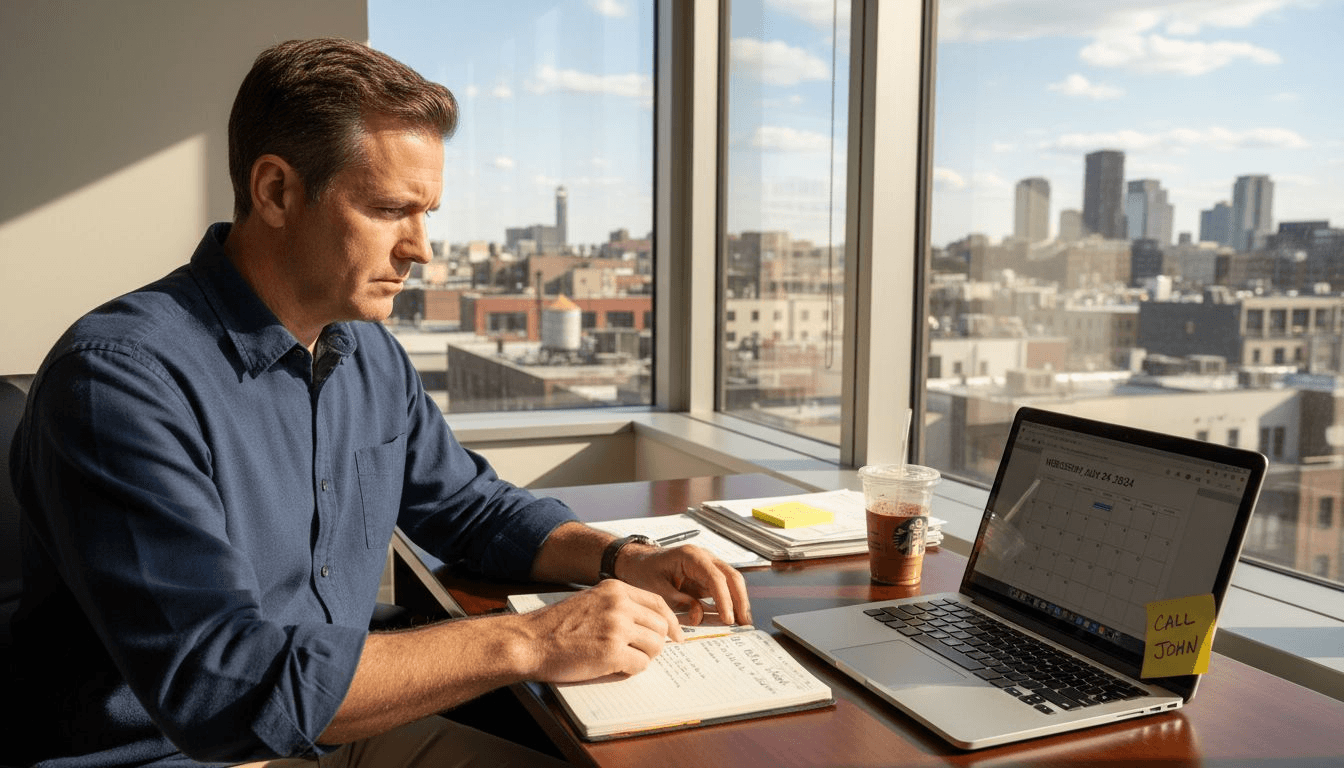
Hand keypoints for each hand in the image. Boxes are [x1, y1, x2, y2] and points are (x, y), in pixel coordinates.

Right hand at [515, 579, 680, 683]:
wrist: (530, 641)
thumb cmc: (556, 625)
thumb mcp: (590, 601)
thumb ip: (618, 606)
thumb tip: (648, 622)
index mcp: (615, 589)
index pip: (659, 603)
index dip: (671, 622)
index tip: (676, 635)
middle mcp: (619, 604)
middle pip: (661, 626)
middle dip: (656, 642)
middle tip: (644, 652)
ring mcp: (616, 627)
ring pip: (655, 646)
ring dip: (644, 656)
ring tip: (625, 658)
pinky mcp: (612, 652)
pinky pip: (641, 664)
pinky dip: (632, 669)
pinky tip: (615, 666)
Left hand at [615, 543, 752, 626]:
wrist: (637, 562)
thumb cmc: (644, 571)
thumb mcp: (655, 588)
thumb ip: (678, 602)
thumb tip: (700, 615)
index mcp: (691, 556)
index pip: (715, 577)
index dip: (724, 599)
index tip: (728, 619)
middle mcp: (704, 558)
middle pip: (731, 576)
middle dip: (740, 600)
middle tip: (744, 623)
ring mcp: (707, 567)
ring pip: (731, 583)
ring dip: (738, 602)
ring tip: (743, 624)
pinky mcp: (706, 578)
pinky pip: (722, 590)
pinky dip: (728, 603)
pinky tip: (731, 618)